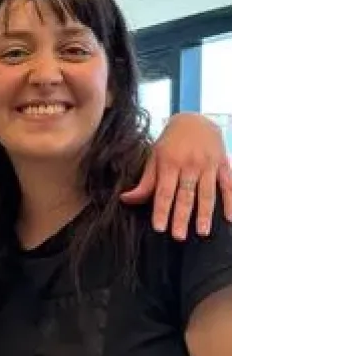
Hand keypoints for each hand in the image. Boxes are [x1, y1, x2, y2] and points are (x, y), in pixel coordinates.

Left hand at [120, 112, 234, 238]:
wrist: (195, 119)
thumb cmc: (170, 142)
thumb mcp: (154, 157)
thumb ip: (145, 182)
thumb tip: (126, 199)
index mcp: (170, 163)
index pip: (164, 192)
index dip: (162, 210)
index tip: (159, 227)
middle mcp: (190, 164)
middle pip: (185, 195)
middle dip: (182, 217)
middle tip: (179, 236)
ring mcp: (208, 164)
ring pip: (207, 192)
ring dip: (205, 213)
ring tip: (203, 231)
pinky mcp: (223, 163)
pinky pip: (227, 184)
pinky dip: (228, 201)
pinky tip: (227, 217)